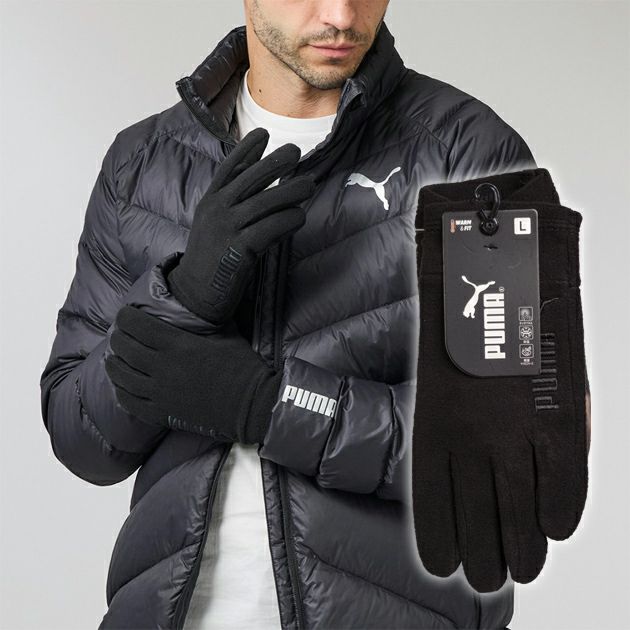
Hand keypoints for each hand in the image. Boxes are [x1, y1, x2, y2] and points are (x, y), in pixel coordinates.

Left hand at [104, 305, 281, 443]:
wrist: (252, 404)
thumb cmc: (243, 366)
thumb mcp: (226, 334)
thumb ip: (204, 321)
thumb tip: (197, 303)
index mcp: (179, 345)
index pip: (137, 326)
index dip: (126, 317)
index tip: (126, 314)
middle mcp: (164, 368)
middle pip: (125, 349)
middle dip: (118, 337)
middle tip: (120, 333)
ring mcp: (161, 393)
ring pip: (122, 376)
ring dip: (114, 363)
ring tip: (114, 357)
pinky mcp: (163, 413)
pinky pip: (130, 402)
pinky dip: (121, 391)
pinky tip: (121, 385)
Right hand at [167, 127, 314, 324]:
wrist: (195, 293)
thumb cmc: (211, 259)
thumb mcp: (214, 225)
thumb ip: (233, 204)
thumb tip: (261, 185)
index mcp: (210, 202)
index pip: (229, 168)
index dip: (246, 149)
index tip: (263, 132)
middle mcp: (217, 210)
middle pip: (250, 178)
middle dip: (274, 162)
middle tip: (296, 151)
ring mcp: (227, 229)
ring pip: (264, 202)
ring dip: (290, 192)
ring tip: (309, 185)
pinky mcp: (239, 249)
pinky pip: (270, 229)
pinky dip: (287, 221)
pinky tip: (299, 218)